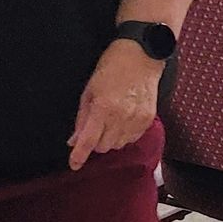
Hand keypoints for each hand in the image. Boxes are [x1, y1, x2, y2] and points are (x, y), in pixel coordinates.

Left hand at [69, 43, 162, 170]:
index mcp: (103, 108)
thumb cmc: (111, 69)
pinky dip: (125, 135)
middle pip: (104, 147)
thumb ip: (82, 119)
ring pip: (119, 145)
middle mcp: (121, 117)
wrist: (141, 56)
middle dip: (96, 142)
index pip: (89, 141)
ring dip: (111, 139)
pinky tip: (123, 120)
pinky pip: (133, 138)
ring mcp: (137, 119)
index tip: (74, 165)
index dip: (79, 156)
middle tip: (95, 127)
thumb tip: (74, 140)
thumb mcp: (89, 91)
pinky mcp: (148, 119)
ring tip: (111, 121)